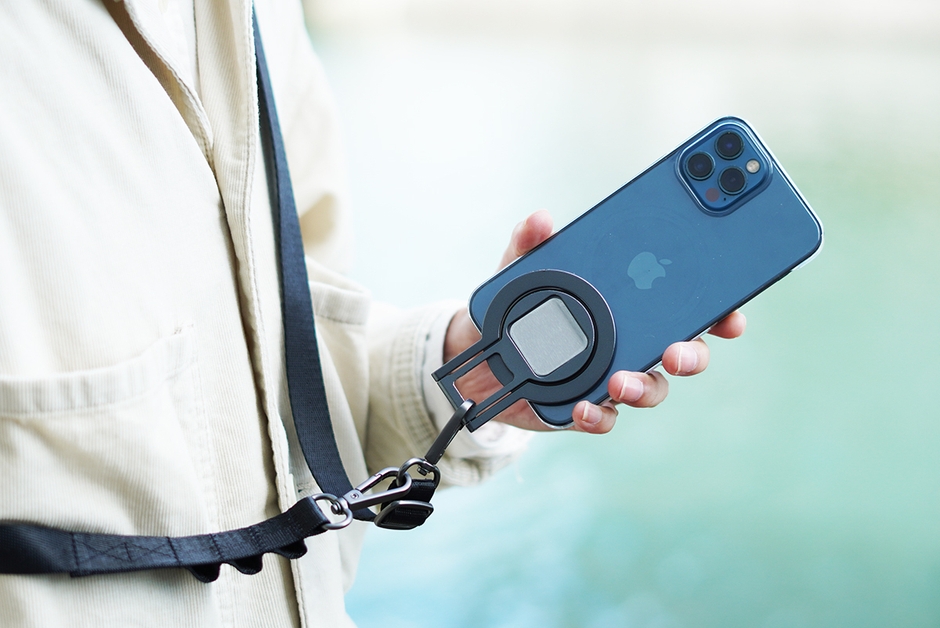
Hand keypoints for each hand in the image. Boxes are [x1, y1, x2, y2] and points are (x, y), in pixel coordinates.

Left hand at [443, 210, 746, 433]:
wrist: (483, 357)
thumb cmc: (520, 307)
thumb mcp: (522, 270)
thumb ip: (532, 243)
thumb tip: (540, 219)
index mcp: (634, 307)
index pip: (688, 307)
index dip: (719, 313)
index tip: (731, 316)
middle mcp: (633, 344)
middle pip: (682, 353)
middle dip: (690, 355)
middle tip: (675, 353)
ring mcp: (613, 377)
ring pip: (649, 388)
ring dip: (643, 387)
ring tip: (620, 383)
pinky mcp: (586, 405)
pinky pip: (603, 417)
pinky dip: (598, 415)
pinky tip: (584, 406)